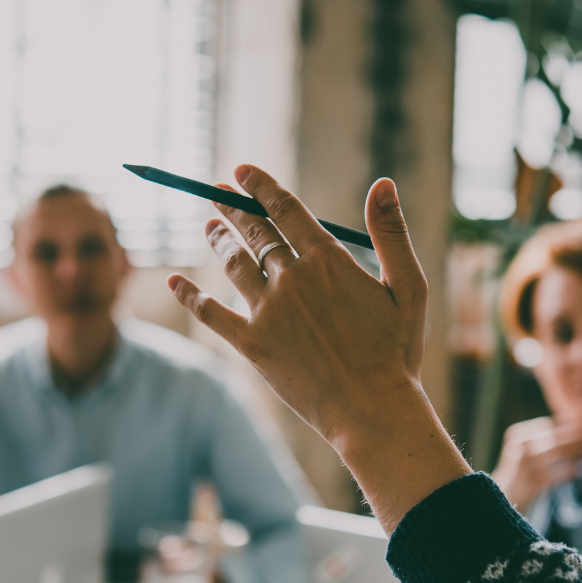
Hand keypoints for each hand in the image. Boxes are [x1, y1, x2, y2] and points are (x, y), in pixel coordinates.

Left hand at [166, 166, 469, 531]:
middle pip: (255, 233)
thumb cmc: (396, 353)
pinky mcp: (252, 345)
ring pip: (233, 264)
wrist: (371, 410)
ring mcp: (268, 312)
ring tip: (208, 226)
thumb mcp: (409, 288)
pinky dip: (190, 295)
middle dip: (233, 208)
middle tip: (216, 193)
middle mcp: (292, 279)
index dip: (260, 186)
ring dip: (217, 241)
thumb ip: (391, 234)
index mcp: (328, 260)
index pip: (285, 208)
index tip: (242, 172)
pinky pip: (212, 313)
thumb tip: (384, 183)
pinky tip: (173, 281)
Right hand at [494, 417, 581, 512]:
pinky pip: (557, 474)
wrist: (500, 500)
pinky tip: (579, 471)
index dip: (569, 425)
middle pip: (554, 437)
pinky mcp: (532, 483)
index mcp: (516, 435)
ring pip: (558, 452)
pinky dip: (570, 472)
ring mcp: (524, 465)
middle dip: (578, 436)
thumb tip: (576, 428)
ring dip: (579, 450)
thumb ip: (542, 440)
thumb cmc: (518, 475)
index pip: (548, 424)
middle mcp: (519, 447)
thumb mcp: (524, 452)